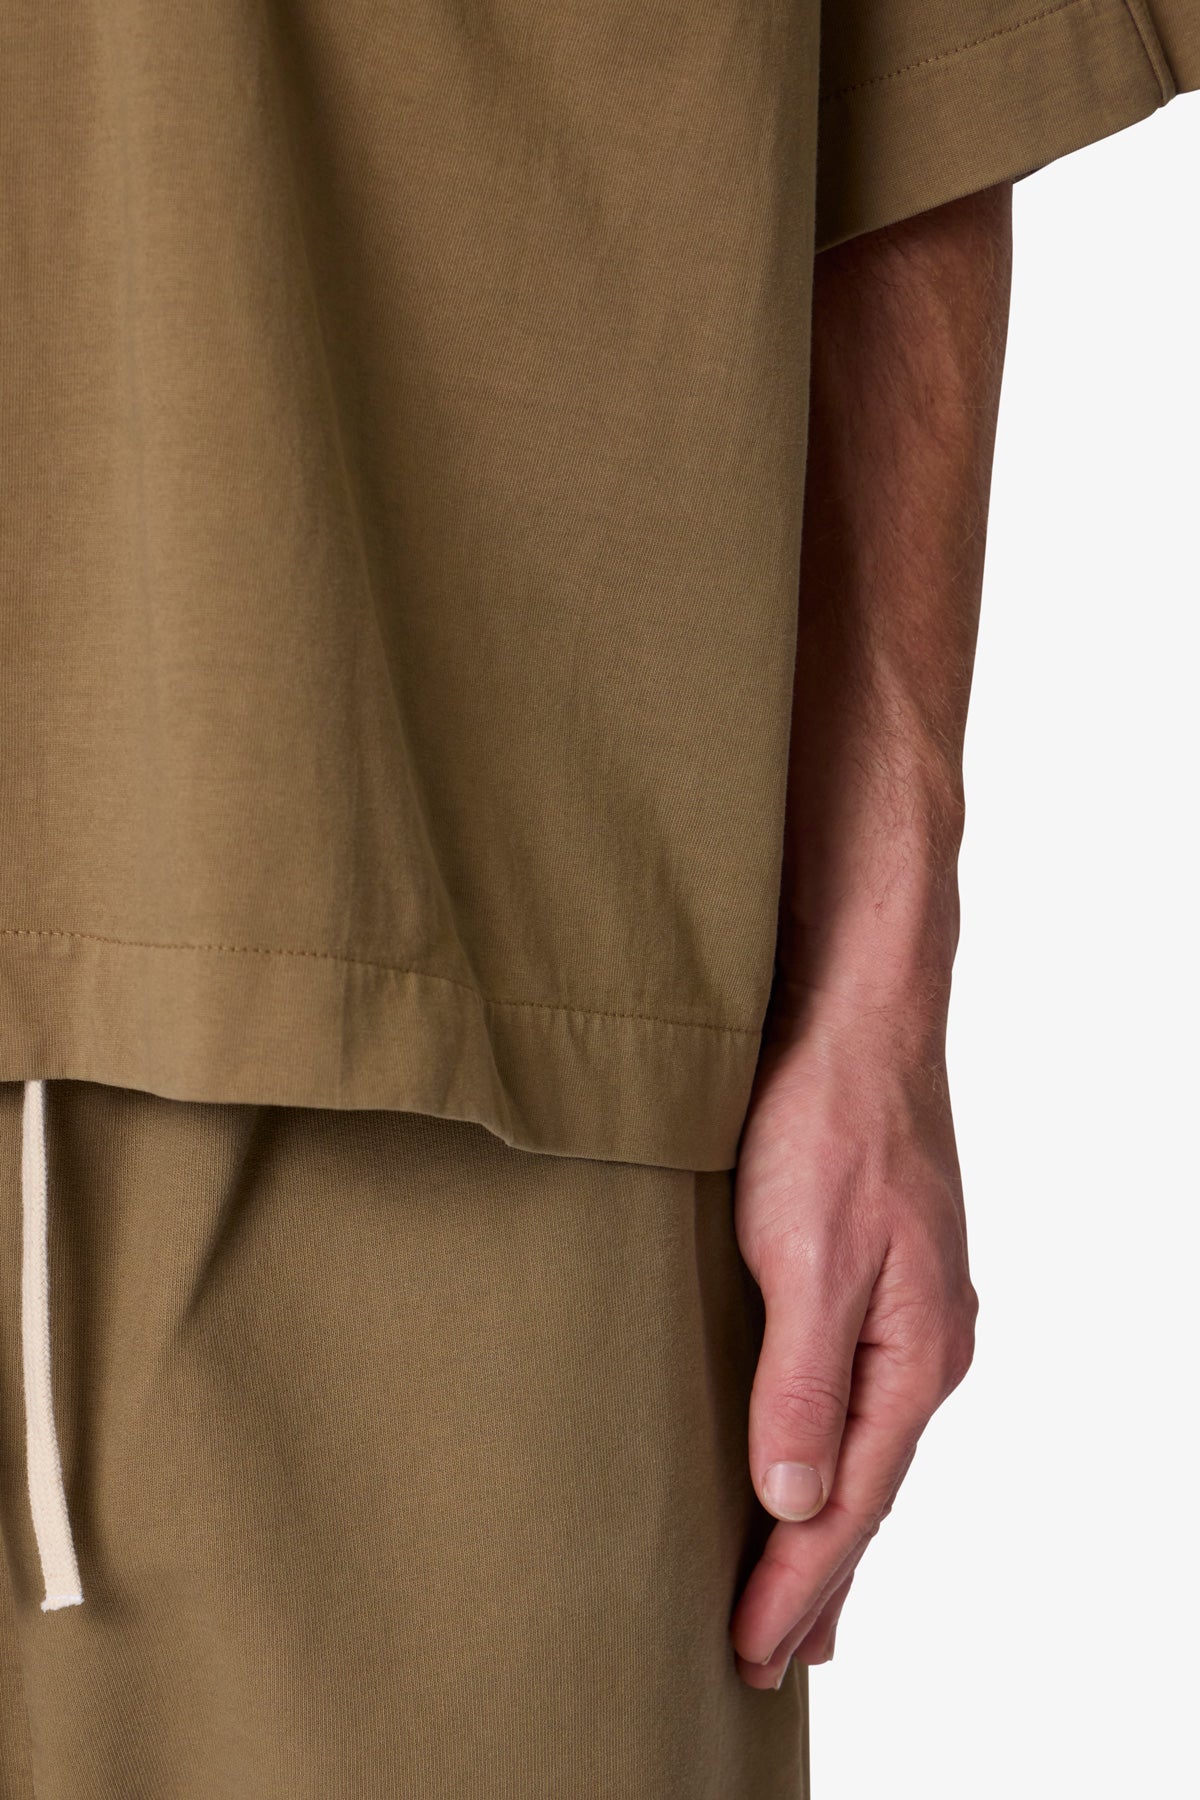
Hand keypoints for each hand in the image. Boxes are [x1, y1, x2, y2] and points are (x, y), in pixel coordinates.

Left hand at [728, 999, 977, 1688]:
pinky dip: (831, 1458)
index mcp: (916, 1354)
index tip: (749, 1653)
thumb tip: (796, 1500)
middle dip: (818, 1581)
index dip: (799, 1584)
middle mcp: (925, 1346)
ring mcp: (908, 1313)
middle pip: (867, 1490)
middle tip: (769, 1662)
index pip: (852, 1503)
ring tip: (802, 1601)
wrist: (853, 1017)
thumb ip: (801, 1382)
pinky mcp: (876, 1280)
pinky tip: (815, 1470)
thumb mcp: (807, 1256)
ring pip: (863, 1449)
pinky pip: (854, 1399)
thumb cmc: (828, 1123)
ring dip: (827, 1528)